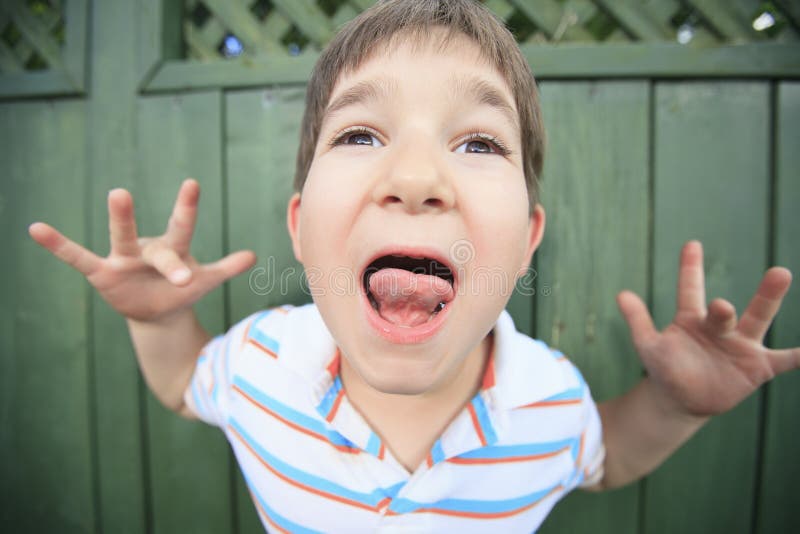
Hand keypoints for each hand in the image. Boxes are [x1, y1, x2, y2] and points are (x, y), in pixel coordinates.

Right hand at [29, 179, 255, 321]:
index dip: (187, 208)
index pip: (183, 227)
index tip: (192, 183)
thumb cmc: (183, 290)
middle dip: (155, 235)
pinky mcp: (103, 274)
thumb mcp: (205, 281)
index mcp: (174, 249)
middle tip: (144, 198)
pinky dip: (58, 246)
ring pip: (121, 238)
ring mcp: (124, 260)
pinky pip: (77, 259)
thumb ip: (225, 268)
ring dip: (120, 219)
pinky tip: (35, 229)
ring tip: (118, 193)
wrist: (159, 312)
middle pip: (156, 241)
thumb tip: (254, 256)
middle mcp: (148, 249)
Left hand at [616, 241, 796, 416]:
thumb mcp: (648, 346)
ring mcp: (741, 345)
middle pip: (727, 310)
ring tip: (780, 274)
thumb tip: (621, 294)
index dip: (689, 269)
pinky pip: (784, 360)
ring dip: (769, 298)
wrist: (681, 400)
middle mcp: (720, 327)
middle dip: (724, 308)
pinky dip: (799, 355)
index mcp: (692, 319)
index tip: (691, 244)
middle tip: (720, 306)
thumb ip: (638, 321)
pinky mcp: (757, 367)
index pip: (689, 290)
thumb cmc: (664, 368)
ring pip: (758, 319)